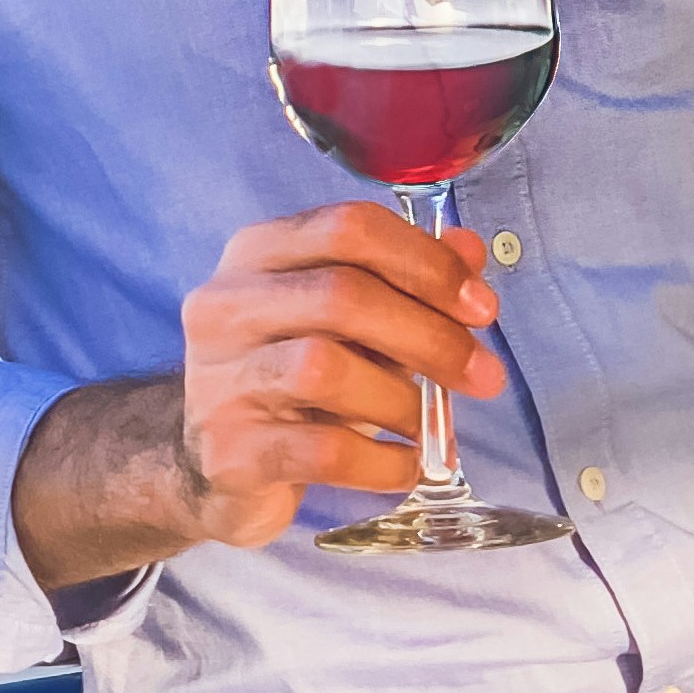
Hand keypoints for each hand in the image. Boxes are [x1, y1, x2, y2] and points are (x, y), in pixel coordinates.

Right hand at [12, 204, 504, 590]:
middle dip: (429, 336)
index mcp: (257, 255)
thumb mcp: (347, 322)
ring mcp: (218, 380)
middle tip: (481, 374)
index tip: (479, 305)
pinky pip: (321, 451)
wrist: (212, 465)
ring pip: (323, 368)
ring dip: (401, 400)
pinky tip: (404, 465)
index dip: (426, 262)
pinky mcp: (229, 452)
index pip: (347, 227)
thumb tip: (470, 253)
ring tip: (428, 425)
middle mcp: (226, 307)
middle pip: (341, 295)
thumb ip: (406, 282)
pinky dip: (381, 462)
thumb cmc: (289, 379)